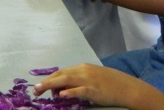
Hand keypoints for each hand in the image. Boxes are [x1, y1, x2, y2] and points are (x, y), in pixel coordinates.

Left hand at [33, 64, 163, 108]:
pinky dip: (70, 91)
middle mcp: (84, 71)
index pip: (62, 71)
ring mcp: (89, 79)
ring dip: (52, 85)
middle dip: (46, 81)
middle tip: (35, 90)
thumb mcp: (93, 79)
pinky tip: (62, 94)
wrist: (128, 88)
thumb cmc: (111, 84)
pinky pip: (80, 90)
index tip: (41, 86)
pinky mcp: (95, 90)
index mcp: (83, 67)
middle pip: (61, 74)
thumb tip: (63, 89)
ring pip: (67, 80)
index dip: (50, 78)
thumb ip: (79, 82)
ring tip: (41, 91)